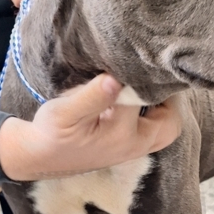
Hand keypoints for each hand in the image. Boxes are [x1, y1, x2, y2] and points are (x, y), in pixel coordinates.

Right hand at [0, 75, 180, 180]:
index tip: (143, 57)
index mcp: (121, 134)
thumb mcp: (65, 112)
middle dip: (169, 98)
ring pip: (167, 128)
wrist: (42, 156)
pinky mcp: (130, 148)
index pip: (146, 98)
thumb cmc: (52, 132)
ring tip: (149, 82)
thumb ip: (92, 96)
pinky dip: (155, 112)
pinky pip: (156, 130)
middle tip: (155, 73)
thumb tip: (116, 79)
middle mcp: (134, 145)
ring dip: (164, 107)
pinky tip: (141, 93)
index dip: (145, 76)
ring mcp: (134, 149)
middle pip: (171, 122)